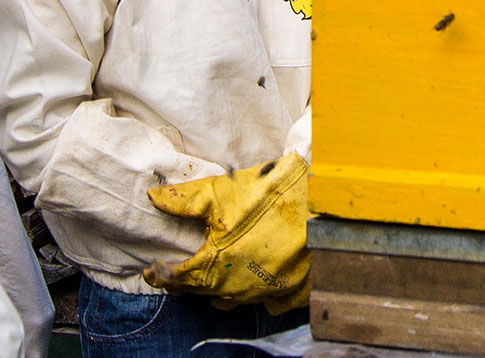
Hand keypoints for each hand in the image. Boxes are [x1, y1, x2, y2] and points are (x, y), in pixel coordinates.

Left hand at [143, 152, 309, 312]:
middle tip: (178, 270)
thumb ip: (186, 199)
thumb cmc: (273, 196)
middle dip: (187, 282)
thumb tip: (153, 199)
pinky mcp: (290, 294)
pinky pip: (265, 302)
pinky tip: (254, 275)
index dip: (161, 274)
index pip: (177, 280)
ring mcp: (265, 295)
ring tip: (216, 273)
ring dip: (219, 289)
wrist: (324, 206)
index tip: (152, 269)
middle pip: (202, 293)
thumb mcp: (225, 191)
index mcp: (216, 268)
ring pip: (232, 300)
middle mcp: (237, 289)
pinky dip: (255, 292)